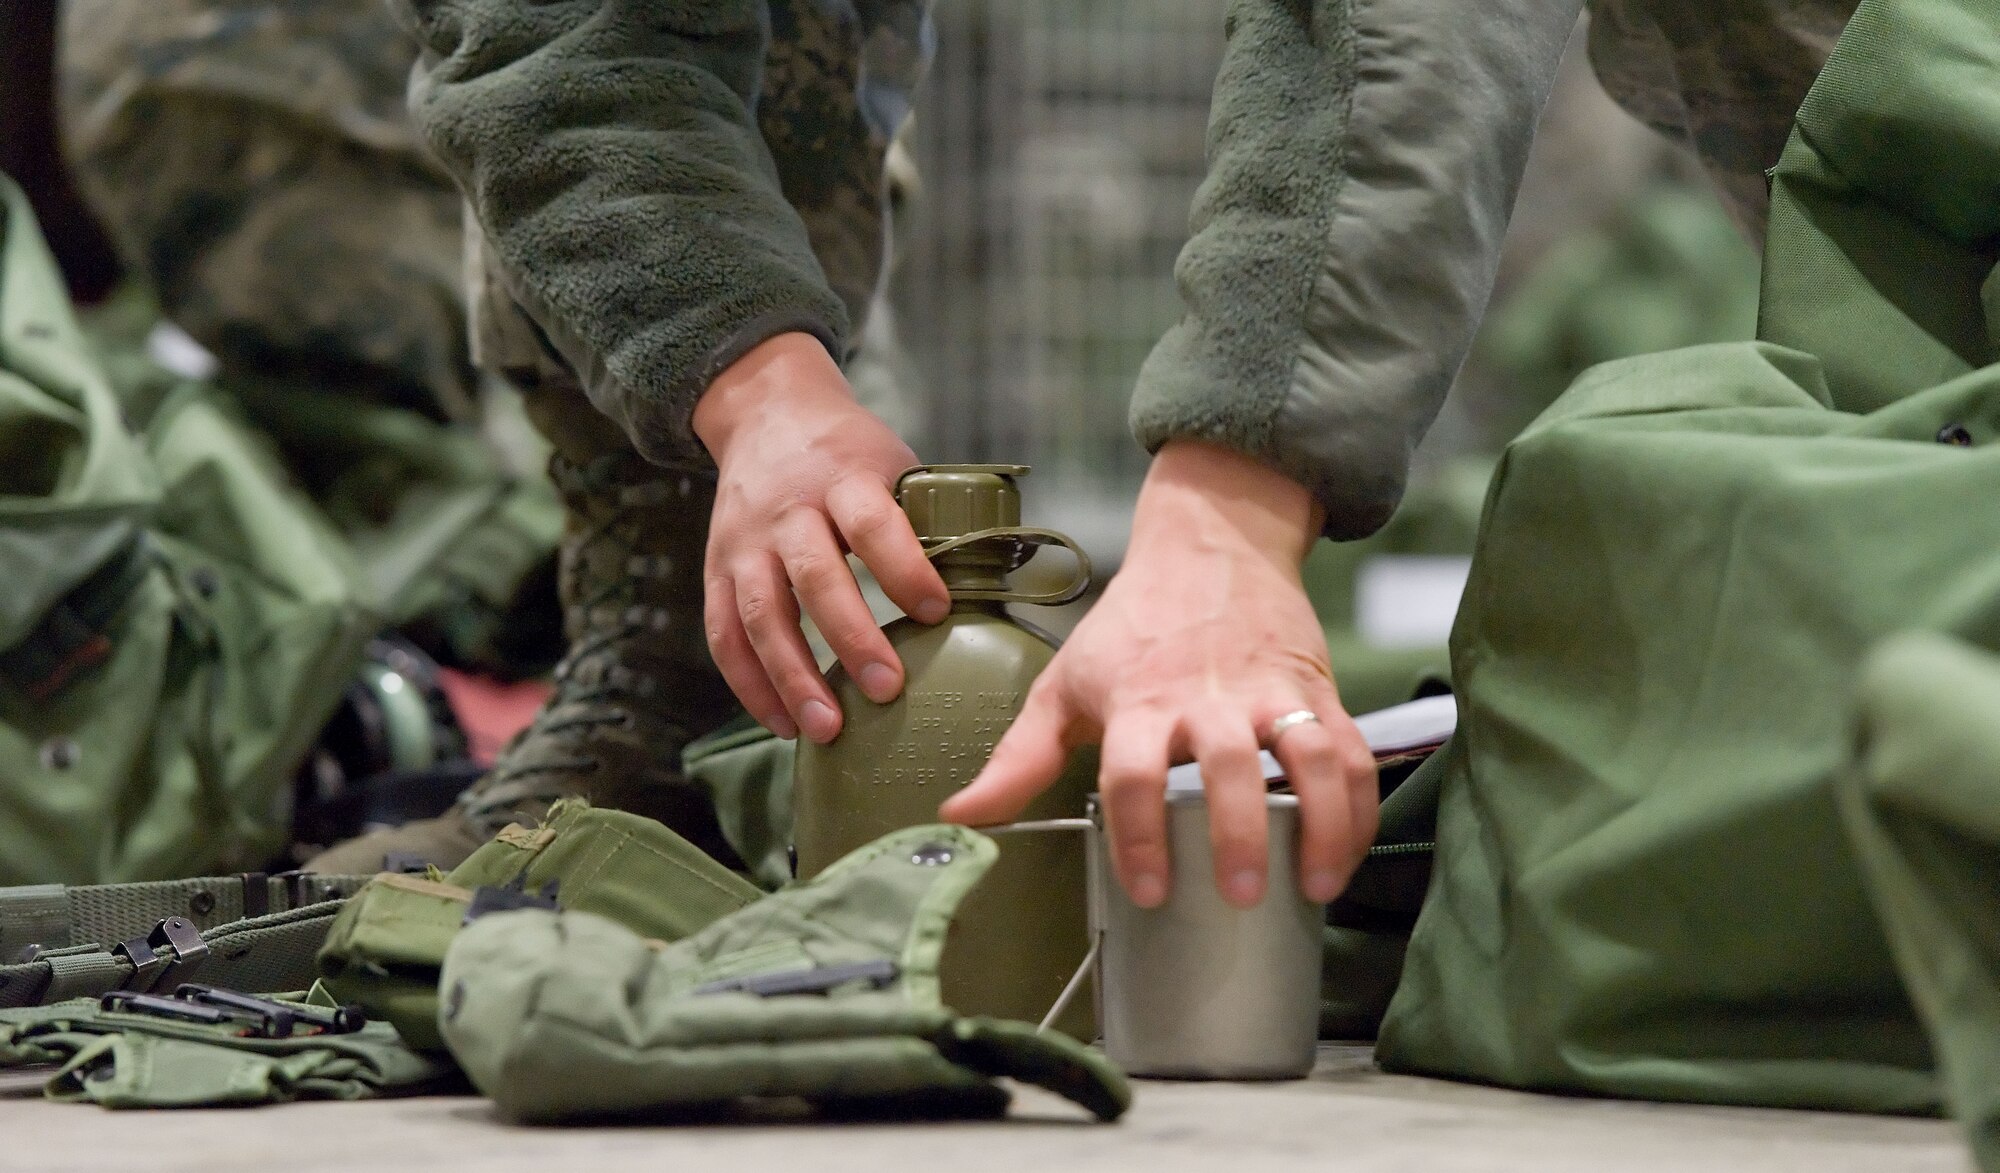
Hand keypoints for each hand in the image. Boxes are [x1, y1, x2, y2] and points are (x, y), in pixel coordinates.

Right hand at [694, 332, 948, 742]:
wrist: (766, 411)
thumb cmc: (846, 452)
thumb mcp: (892, 463)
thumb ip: (923, 520)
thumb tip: (984, 592)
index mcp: (843, 476)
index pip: (872, 523)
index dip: (905, 568)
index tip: (937, 613)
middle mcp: (788, 510)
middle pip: (815, 577)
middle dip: (852, 639)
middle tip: (887, 690)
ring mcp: (745, 542)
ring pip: (761, 615)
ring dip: (793, 678)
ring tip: (827, 729)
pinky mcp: (716, 568)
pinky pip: (725, 634)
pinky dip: (750, 685)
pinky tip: (783, 723)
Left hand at [940, 440, 1377, 908]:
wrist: (1210, 545)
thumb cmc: (1131, 627)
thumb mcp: (1066, 684)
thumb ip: (1018, 758)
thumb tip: (960, 816)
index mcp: (1140, 699)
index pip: (1135, 771)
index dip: (1139, 834)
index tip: (1148, 891)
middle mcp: (1209, 696)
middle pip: (1228, 764)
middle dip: (1237, 833)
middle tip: (1239, 896)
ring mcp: (1271, 692)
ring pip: (1311, 755)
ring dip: (1320, 823)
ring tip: (1313, 888)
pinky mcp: (1317, 691)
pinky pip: (1352, 753)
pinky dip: (1357, 810)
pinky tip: (1343, 857)